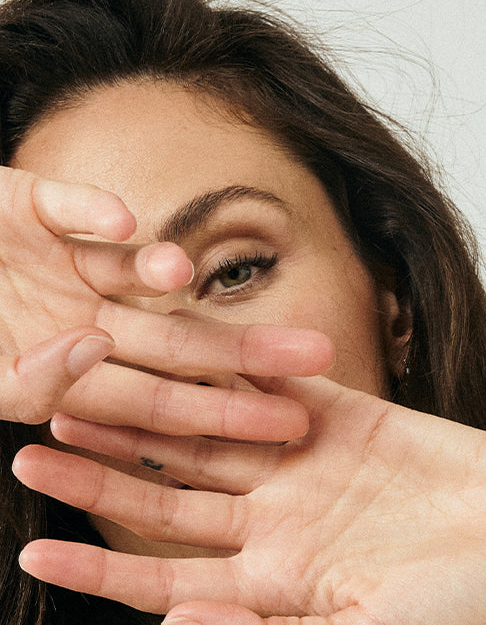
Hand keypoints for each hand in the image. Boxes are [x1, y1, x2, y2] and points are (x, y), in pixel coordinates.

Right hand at [0, 167, 332, 437]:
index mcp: (89, 377)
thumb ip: (25, 385)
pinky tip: (121, 219)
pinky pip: (65, 205)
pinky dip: (87, 210)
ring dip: (163, 272)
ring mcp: (65, 264)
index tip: (294, 421)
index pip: (166, 403)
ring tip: (188, 276)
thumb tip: (83, 361)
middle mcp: (90, 321)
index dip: (227, 412)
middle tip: (318, 354)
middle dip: (244, 351)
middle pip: (178, 341)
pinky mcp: (28, 203)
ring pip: (133, 271)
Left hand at [13, 378, 485, 624]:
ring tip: (80, 384)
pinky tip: (170, 338)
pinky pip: (272, 380)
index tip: (33, 555)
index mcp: (279, 584)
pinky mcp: (344, 412)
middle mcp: (281, 522)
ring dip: (145, 411)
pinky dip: (226, 361)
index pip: (168, 576)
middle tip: (28, 447)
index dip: (100, 567)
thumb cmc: (466, 606)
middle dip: (100, 474)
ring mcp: (309, 463)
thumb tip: (177, 620)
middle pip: (170, 496)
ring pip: (206, 432)